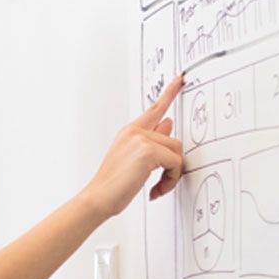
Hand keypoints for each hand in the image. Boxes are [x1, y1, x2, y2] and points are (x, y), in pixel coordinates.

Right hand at [81, 75, 184, 220]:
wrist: (98, 198)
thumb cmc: (112, 185)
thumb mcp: (133, 160)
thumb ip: (152, 141)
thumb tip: (168, 125)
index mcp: (130, 132)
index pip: (154, 109)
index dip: (169, 93)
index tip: (180, 79)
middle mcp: (134, 131)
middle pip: (174, 141)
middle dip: (173, 166)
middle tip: (162, 184)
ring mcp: (140, 139)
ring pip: (176, 152)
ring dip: (172, 175)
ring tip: (157, 187)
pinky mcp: (147, 151)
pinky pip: (175, 163)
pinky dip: (170, 180)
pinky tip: (154, 190)